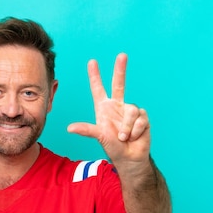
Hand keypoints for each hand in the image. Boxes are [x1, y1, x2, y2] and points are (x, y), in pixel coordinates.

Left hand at [68, 53, 150, 170]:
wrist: (130, 158)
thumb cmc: (113, 147)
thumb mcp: (99, 137)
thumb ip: (86, 130)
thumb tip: (70, 128)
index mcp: (104, 109)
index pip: (98, 89)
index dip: (95, 76)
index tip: (92, 62)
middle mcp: (117, 107)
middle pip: (119, 84)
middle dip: (120, 69)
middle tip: (122, 55)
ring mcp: (130, 111)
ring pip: (131, 110)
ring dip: (127, 127)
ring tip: (124, 137)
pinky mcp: (142, 117)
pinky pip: (140, 118)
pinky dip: (136, 130)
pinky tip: (134, 136)